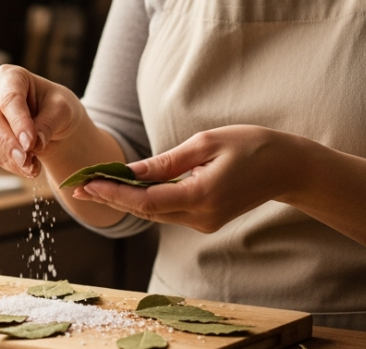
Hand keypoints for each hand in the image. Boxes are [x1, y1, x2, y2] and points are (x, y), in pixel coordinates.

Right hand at [0, 65, 85, 177]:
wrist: (53, 120)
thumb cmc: (57, 106)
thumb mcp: (62, 110)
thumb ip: (48, 123)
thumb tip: (34, 144)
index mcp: (10, 76)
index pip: (9, 99)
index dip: (18, 122)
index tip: (30, 143)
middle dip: (7, 143)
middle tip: (25, 160)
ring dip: (10, 158)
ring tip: (33, 168)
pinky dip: (10, 164)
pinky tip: (28, 168)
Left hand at [71, 125, 309, 232]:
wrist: (288, 168)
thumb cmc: (251, 145)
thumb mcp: (207, 142)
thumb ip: (168, 162)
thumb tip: (132, 172)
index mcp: (203, 196)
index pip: (147, 201)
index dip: (113, 193)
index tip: (86, 182)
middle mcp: (202, 217)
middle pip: (146, 212)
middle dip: (111, 198)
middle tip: (77, 185)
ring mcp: (205, 223)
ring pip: (156, 214)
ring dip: (125, 201)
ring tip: (93, 185)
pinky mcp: (207, 221)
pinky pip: (169, 212)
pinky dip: (146, 201)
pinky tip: (126, 189)